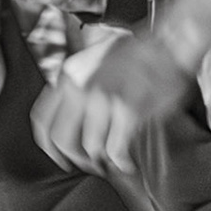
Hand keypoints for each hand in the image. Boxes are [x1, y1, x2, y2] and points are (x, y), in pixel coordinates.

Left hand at [29, 32, 190, 173]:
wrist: (167, 46)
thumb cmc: (138, 54)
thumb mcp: (94, 62)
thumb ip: (79, 87)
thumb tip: (75, 119)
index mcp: (69, 75)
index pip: (42, 119)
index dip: (48, 146)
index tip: (58, 157)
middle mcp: (80, 87)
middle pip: (61, 138)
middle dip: (76, 159)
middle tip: (90, 165)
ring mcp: (102, 99)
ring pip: (90, 146)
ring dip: (103, 161)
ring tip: (113, 161)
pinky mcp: (127, 110)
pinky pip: (116, 149)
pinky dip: (121, 162)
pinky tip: (127, 163)